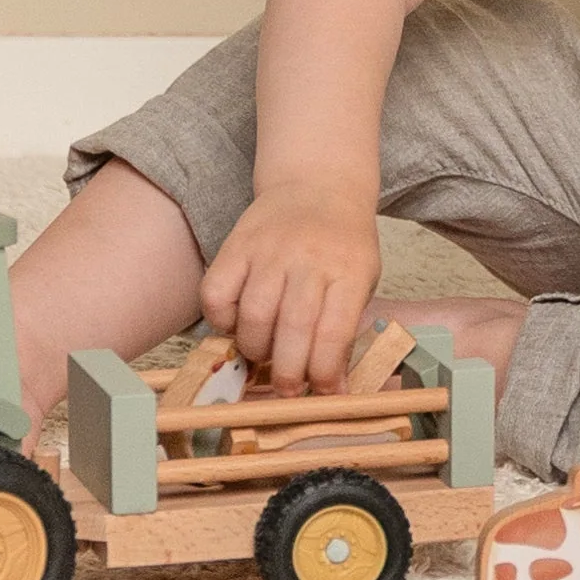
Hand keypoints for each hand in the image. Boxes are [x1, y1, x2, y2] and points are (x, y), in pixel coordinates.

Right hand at [199, 182, 380, 395]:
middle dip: (289, 373)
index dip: (326, 373)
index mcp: (349, 269)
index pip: (334, 332)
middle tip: (288, 389)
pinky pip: (216, 295)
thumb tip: (333, 390)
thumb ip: (345, 330)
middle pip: (293, 328)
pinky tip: (239, 323)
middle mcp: (308, 258)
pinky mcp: (236, 245)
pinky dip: (222, 321)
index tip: (324, 394)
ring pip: (253, 316)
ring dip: (257, 350)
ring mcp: (269, 250)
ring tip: (266, 355)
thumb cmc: (342, 244)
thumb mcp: (362, 279)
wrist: (318, 185)